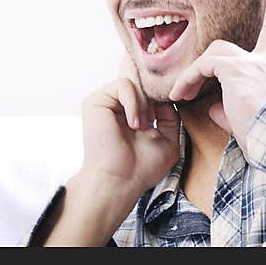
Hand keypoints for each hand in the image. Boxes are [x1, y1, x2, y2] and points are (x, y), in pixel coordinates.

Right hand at [78, 54, 180, 201]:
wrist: (120, 181)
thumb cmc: (142, 168)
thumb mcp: (167, 139)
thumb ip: (169, 116)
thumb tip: (165, 96)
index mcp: (130, 116)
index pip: (148, 94)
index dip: (161, 100)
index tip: (164, 118)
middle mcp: (116, 108)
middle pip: (142, 87)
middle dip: (153, 103)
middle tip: (151, 126)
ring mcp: (105, 103)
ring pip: (135, 84)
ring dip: (144, 105)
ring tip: (141, 127)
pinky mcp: (96, 101)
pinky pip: (124, 85)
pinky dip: (134, 102)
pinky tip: (134, 124)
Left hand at [168, 0, 265, 158]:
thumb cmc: (261, 136)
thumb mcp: (246, 117)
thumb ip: (231, 105)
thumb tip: (215, 106)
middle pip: (265, 31)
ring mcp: (254, 63)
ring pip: (218, 53)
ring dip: (197, 72)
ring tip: (183, 93)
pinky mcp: (235, 69)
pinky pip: (204, 66)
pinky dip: (189, 79)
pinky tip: (182, 95)